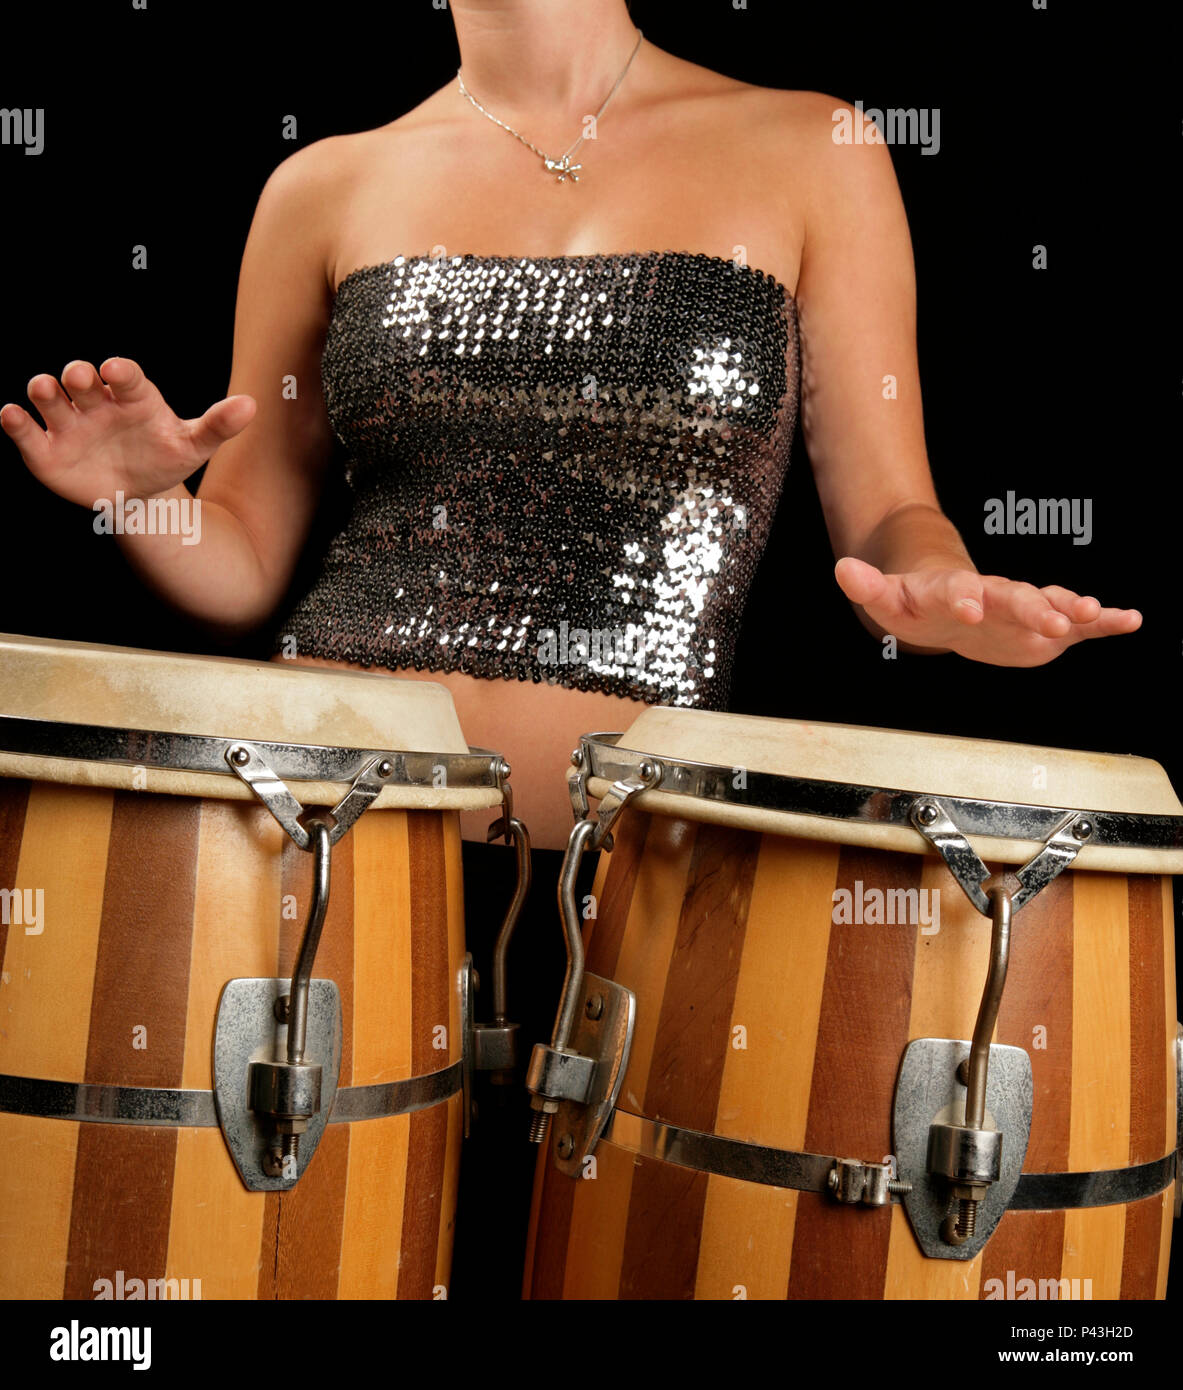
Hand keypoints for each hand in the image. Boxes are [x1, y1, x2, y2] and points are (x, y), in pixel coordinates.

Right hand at [1, 357, 254, 506]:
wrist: (138, 493)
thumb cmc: (165, 458)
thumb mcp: (194, 445)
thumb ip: (218, 425)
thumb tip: (252, 405)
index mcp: (132, 396)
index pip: (125, 377)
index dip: (120, 372)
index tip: (117, 371)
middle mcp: (96, 403)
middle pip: (81, 380)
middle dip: (79, 376)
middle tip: (82, 379)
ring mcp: (68, 423)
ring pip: (48, 398)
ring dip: (43, 391)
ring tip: (45, 391)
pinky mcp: (44, 448)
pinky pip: (25, 432)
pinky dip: (16, 423)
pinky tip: (13, 416)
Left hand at [834, 556, 1140, 666]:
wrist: (947, 603)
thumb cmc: (917, 604)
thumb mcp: (888, 600)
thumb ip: (869, 586)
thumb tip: (842, 567)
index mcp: (955, 591)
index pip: (959, 590)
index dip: (962, 597)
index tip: (968, 606)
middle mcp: (996, 595)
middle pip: (1014, 597)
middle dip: (1032, 607)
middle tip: (1052, 619)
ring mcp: (1024, 608)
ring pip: (1051, 604)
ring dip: (1072, 609)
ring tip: (1094, 611)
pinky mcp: (1046, 627)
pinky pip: (1080, 623)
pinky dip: (1104, 620)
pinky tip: (1130, 620)